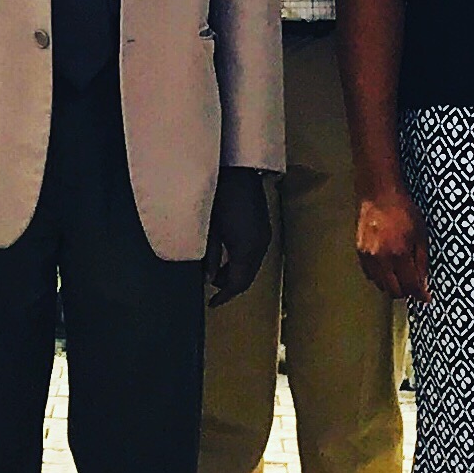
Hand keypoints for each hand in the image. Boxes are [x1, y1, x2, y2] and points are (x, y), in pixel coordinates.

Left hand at [205, 168, 270, 308]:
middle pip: (248, 276)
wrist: (236, 168)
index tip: (212, 303)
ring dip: (236, 273)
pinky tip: (228, 258)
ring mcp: (264, 235)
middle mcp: (260, 244)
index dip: (225, 295)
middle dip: (231, 286)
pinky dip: (242, 262)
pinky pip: (255, 253)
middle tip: (212, 290)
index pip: (239, 282)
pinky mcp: (263, 227)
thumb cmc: (218, 196)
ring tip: (216, 274)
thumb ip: (211, 256)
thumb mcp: (210, 229)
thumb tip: (209, 278)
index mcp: (247, 247)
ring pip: (252, 265)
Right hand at [353, 184, 428, 303]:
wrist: (379, 195)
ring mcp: (368, 256)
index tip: (426, 298)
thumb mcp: (421, 234)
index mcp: (399, 253)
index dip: (420, 295)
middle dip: (406, 292)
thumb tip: (423, 282)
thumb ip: (422, 261)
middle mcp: (381, 258)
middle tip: (415, 286)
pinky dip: (380, 277)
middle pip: (394, 291)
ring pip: (381, 285)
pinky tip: (388, 268)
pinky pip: (370, 275)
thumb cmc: (403, 210)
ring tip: (402, 276)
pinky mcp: (360, 252)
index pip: (410, 285)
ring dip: (393, 285)